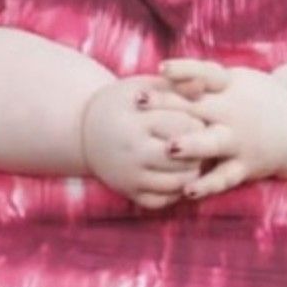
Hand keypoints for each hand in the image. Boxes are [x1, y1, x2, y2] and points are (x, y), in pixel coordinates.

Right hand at [81, 76, 206, 208]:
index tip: (197, 120)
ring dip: (191, 173)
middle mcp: (131, 152)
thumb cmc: (122, 103)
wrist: (84, 130)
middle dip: (198, 151)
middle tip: (201, 143)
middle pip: (183, 158)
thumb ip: (174, 86)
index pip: (183, 126)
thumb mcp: (142, 87)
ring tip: (192, 159)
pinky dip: (175, 192)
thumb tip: (203, 85)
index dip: (197, 123)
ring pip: (177, 183)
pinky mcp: (128, 192)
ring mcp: (128, 175)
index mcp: (136, 122)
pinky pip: (162, 201)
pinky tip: (177, 176)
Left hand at [150, 59, 286, 198]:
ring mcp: (238, 140)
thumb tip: (161, 71)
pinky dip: (207, 185)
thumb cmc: (252, 99)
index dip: (183, 70)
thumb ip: (201, 79)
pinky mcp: (245, 166)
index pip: (204, 73)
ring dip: (191, 144)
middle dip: (166, 104)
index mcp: (227, 89)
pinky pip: (224, 177)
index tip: (161, 68)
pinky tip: (187, 191)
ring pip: (212, 143)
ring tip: (170, 147)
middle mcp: (230, 113)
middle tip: (138, 101)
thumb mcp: (233, 83)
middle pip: (195, 107)